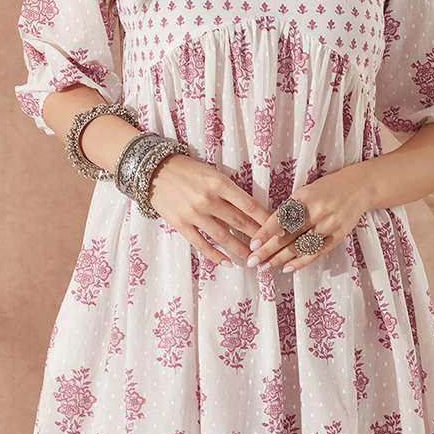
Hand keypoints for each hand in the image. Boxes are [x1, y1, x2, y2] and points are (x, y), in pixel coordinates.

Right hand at [147, 153, 272, 265]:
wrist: (153, 170)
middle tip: (272, 250)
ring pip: (224, 237)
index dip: (266, 219)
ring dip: (241, 250)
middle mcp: (208, 199)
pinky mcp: (181, 224)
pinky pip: (202, 244)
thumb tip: (250, 209)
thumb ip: (228, 190)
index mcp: (219, 183)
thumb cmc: (187, 169)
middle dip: (258, 238)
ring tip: (254, 260)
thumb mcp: (211, 173)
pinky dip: (216, 255)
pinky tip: (228, 263)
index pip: (249, 205)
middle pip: (240, 223)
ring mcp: (194, 214)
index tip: (279, 229)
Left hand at [245, 163, 371, 272]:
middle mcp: (317, 211)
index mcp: (304, 197)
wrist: (358, 188)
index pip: (281, 218)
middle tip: (252, 262)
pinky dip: (301, 262)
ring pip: (301, 247)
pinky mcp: (338, 236)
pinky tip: (287, 268)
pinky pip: (317, 252)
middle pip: (289, 236)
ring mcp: (329, 225)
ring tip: (265, 267)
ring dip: (281, 259)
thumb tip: (267, 231)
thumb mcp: (304, 192)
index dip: (266, 232)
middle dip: (268, 251)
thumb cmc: (325, 190)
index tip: (252, 244)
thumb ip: (289, 209)